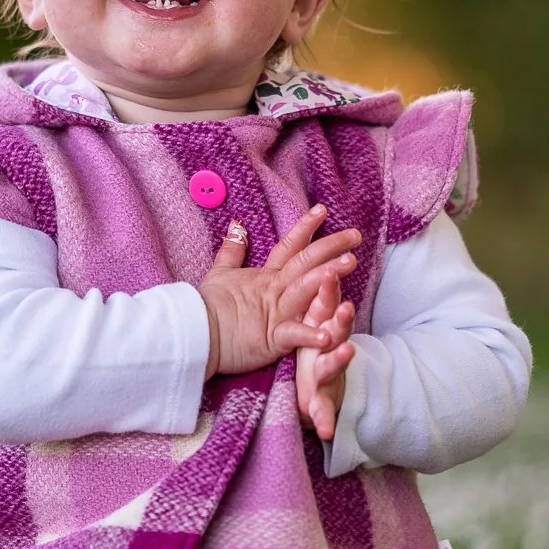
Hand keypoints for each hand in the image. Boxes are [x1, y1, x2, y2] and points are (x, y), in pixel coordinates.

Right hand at [199, 204, 359, 379]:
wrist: (193, 333)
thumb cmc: (207, 306)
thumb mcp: (220, 274)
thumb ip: (232, 251)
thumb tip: (237, 227)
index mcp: (266, 277)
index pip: (289, 246)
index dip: (305, 227)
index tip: (323, 210)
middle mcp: (275, 290)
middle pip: (306, 263)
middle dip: (331, 247)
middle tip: (355, 235)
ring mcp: (275, 313)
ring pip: (305, 289)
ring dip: (328, 277)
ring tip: (350, 263)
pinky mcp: (271, 339)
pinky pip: (294, 335)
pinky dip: (310, 335)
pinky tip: (329, 334)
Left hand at [295, 271, 354, 440]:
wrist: (320, 390)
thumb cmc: (314, 348)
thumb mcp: (311, 317)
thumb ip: (314, 291)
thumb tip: (313, 258)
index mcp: (319, 326)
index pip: (324, 301)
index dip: (328, 286)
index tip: (329, 268)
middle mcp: (328, 347)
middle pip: (337, 329)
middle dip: (342, 319)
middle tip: (346, 307)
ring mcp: (326, 373)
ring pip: (335, 364)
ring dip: (341, 358)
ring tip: (346, 352)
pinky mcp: (321, 401)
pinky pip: (323, 410)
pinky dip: (325, 419)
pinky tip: (324, 429)